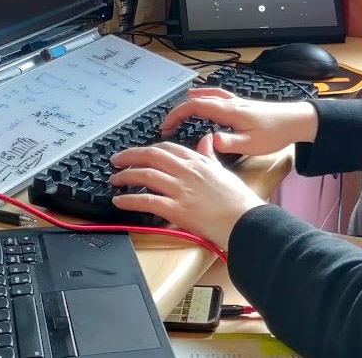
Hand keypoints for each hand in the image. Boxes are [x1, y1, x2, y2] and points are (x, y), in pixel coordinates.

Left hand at [109, 137, 264, 248]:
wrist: (246, 222)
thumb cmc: (239, 200)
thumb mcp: (224, 170)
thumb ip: (210, 155)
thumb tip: (207, 140)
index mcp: (198, 161)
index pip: (167, 148)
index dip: (149, 149)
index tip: (138, 153)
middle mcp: (187, 171)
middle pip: (151, 156)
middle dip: (130, 157)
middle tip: (116, 160)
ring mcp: (181, 189)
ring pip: (146, 175)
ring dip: (126, 176)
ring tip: (115, 179)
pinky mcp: (177, 209)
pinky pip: (147, 201)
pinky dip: (130, 200)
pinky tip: (120, 200)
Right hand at [159, 88, 318, 155]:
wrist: (295, 120)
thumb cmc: (276, 133)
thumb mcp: (252, 144)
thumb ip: (230, 143)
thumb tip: (210, 141)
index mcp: (229, 111)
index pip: (195, 106)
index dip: (176, 115)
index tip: (165, 127)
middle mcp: (230, 102)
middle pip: (196, 100)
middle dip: (177, 111)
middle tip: (166, 126)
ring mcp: (235, 101)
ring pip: (205, 95)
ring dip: (188, 103)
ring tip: (177, 114)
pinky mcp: (240, 104)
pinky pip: (215, 95)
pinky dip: (202, 96)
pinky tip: (202, 100)